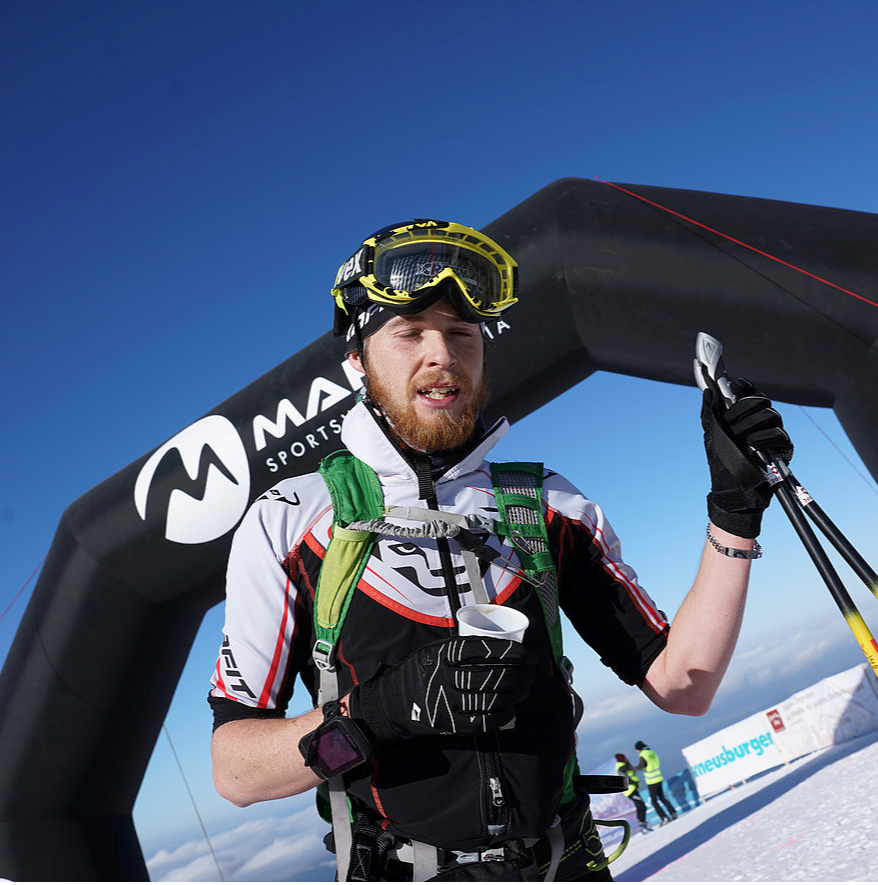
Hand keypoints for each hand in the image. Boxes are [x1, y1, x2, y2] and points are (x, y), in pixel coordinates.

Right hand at [349, 636, 532, 743]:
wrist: (392, 703)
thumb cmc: (420, 672)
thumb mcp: (432, 651)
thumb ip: (458, 648)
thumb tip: (497, 642)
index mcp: (440, 655)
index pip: (478, 649)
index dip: (505, 651)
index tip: (522, 652)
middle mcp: (442, 678)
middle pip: (488, 676)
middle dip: (516, 674)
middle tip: (529, 671)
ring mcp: (445, 703)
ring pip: (488, 699)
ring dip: (513, 694)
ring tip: (525, 687)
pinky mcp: (449, 725)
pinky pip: (481, 722)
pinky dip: (501, 715)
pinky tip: (512, 708)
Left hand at [700, 376, 792, 537]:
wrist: (732, 492)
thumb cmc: (721, 465)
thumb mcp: (711, 437)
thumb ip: (710, 413)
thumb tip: (708, 390)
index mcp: (744, 418)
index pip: (750, 394)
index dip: (745, 387)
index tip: (736, 385)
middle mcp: (760, 423)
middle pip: (762, 400)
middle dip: (745, 406)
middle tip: (731, 420)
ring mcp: (772, 435)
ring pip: (772, 414)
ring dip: (752, 424)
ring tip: (741, 438)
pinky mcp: (782, 449)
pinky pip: (779, 435)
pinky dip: (763, 438)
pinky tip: (752, 445)